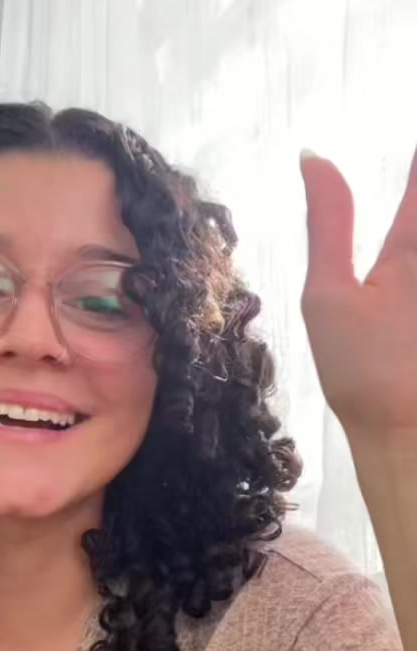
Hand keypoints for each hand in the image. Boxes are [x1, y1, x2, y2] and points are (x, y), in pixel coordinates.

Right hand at [300, 146, 416, 445]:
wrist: (408, 437)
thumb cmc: (362, 373)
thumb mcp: (328, 297)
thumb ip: (327, 223)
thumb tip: (314, 157)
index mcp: (414, 244)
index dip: (412, 159)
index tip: (401, 143)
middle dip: (413, 194)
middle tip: (391, 237)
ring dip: (408, 235)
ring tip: (393, 294)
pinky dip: (409, 264)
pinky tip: (401, 295)